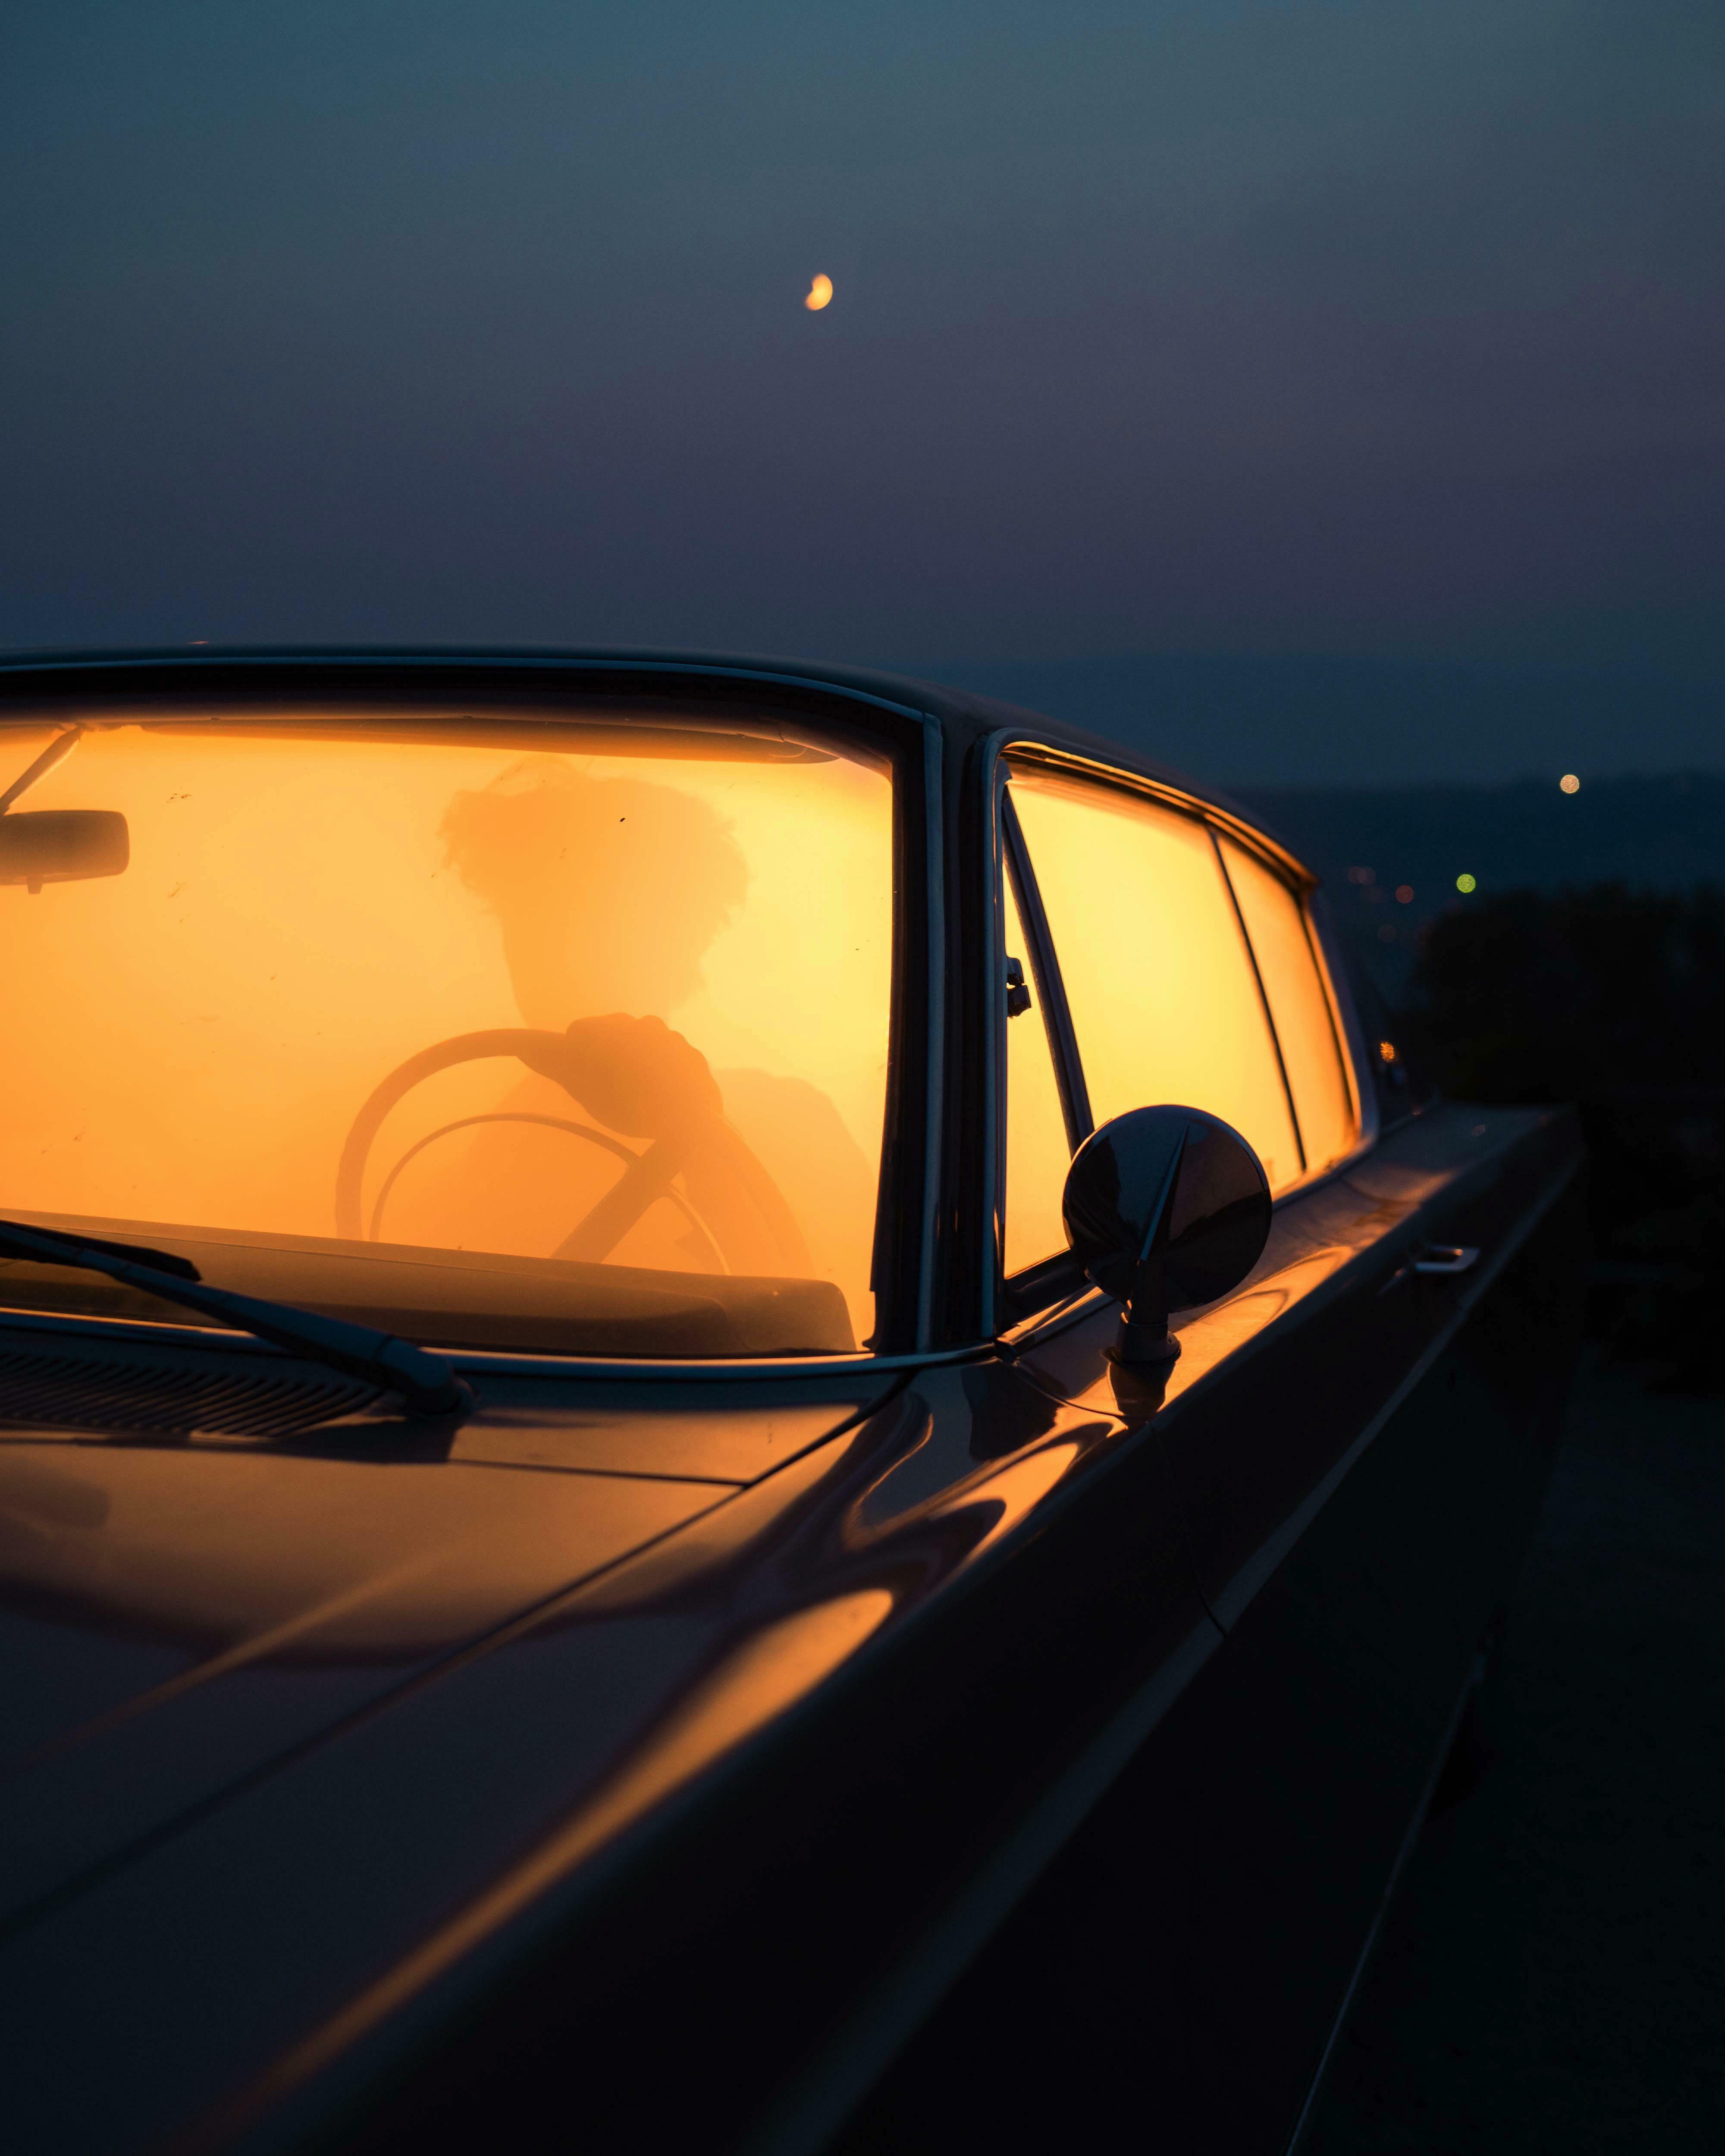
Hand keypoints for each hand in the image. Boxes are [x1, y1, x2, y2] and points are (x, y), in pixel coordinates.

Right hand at [521, 1014, 722, 1138]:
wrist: (689, 1118)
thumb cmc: (629, 1105)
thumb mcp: (586, 1090)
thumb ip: (557, 1066)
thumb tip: (526, 1050)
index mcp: (608, 1029)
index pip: (579, 1033)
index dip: (577, 1055)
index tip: (584, 1079)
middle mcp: (637, 1022)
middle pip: (611, 1034)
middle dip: (607, 1055)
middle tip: (609, 1088)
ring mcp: (667, 1035)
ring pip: (641, 1041)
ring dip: (635, 1060)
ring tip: (638, 1093)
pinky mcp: (689, 1050)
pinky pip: (667, 1055)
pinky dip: (661, 1068)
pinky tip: (662, 1092)